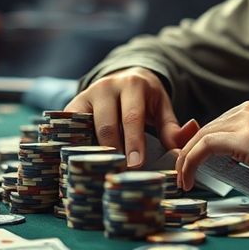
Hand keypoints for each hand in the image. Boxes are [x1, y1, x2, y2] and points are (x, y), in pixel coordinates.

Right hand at [65, 67, 198, 168]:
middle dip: (113, 151)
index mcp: (133, 85)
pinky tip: (81, 164)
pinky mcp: (71, 106)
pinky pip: (69, 129)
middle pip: (107, 125)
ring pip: (85, 128)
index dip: (134, 142)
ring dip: (92, 152)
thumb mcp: (162, 107)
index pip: (132, 117)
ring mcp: (86, 95)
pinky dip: (75, 147)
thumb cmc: (146, 98)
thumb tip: (179, 151)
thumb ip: (171, 129)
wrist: (124, 76)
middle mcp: (107, 86)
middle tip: (119, 173)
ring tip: (100, 172)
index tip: (135, 165)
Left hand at [176, 101, 248, 192]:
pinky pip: (204, 146)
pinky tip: (189, 179)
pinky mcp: (244, 137)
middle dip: (189, 151)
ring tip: (183, 179)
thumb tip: (246, 162)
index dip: (202, 145)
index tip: (195, 164)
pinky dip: (190, 162)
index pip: (219, 125)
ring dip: (186, 159)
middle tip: (182, 173)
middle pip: (206, 128)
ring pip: (201, 136)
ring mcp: (246, 121)